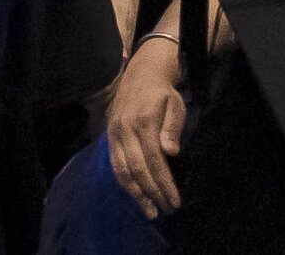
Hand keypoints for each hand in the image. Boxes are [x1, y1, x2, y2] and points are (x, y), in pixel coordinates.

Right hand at [103, 37, 186, 215]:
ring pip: (123, 170)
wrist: (141, 73)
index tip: (175, 202)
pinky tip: (135, 194)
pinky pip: (115, 163)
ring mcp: (114, 133)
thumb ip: (172, 128)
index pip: (154, 161)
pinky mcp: (110, 135)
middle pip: (138, 170)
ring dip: (136, 194)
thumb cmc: (163, 93)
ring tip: (150, 211)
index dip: (164, 184)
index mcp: (143, 122)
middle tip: (166, 210)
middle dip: (152, 193)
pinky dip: (125, 182)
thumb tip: (171, 152)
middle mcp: (125, 130)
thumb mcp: (175, 105)